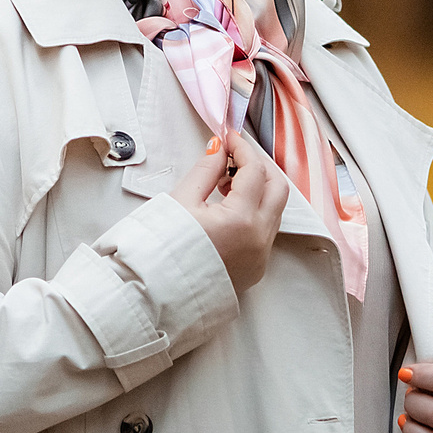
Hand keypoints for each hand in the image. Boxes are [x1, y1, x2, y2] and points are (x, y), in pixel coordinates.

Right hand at [172, 128, 287, 293]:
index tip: (230, 139)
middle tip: (234, 157)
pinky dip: (255, 212)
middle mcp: (258, 240)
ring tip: (226, 184)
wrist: (154, 294)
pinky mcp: (255, 269)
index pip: (254, 171)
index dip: (242, 149)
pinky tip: (229, 208)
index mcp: (241, 221)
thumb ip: (206, 170)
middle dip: (259, 167)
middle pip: (278, 189)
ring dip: (258, 190)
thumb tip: (219, 151)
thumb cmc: (161, 251)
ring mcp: (260, 257)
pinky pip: (266, 231)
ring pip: (275, 210)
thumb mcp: (181, 201)